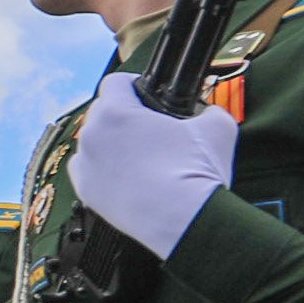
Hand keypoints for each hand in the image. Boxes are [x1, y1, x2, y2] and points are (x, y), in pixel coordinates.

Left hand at [64, 74, 238, 260]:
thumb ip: (208, 111)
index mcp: (117, 112)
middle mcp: (93, 135)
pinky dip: (101, 169)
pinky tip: (123, 174)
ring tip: (137, 154)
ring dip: (109, 142)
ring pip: (92, 141)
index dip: (133, 84)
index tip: (144, 93)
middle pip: (101, 112)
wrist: (184, 220)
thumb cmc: (195, 173)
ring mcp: (86, 164)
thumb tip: (208, 113)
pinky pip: (87, 170)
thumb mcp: (217, 127)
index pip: (115, 83)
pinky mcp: (86, 191)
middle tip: (146, 128)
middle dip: (121, 115)